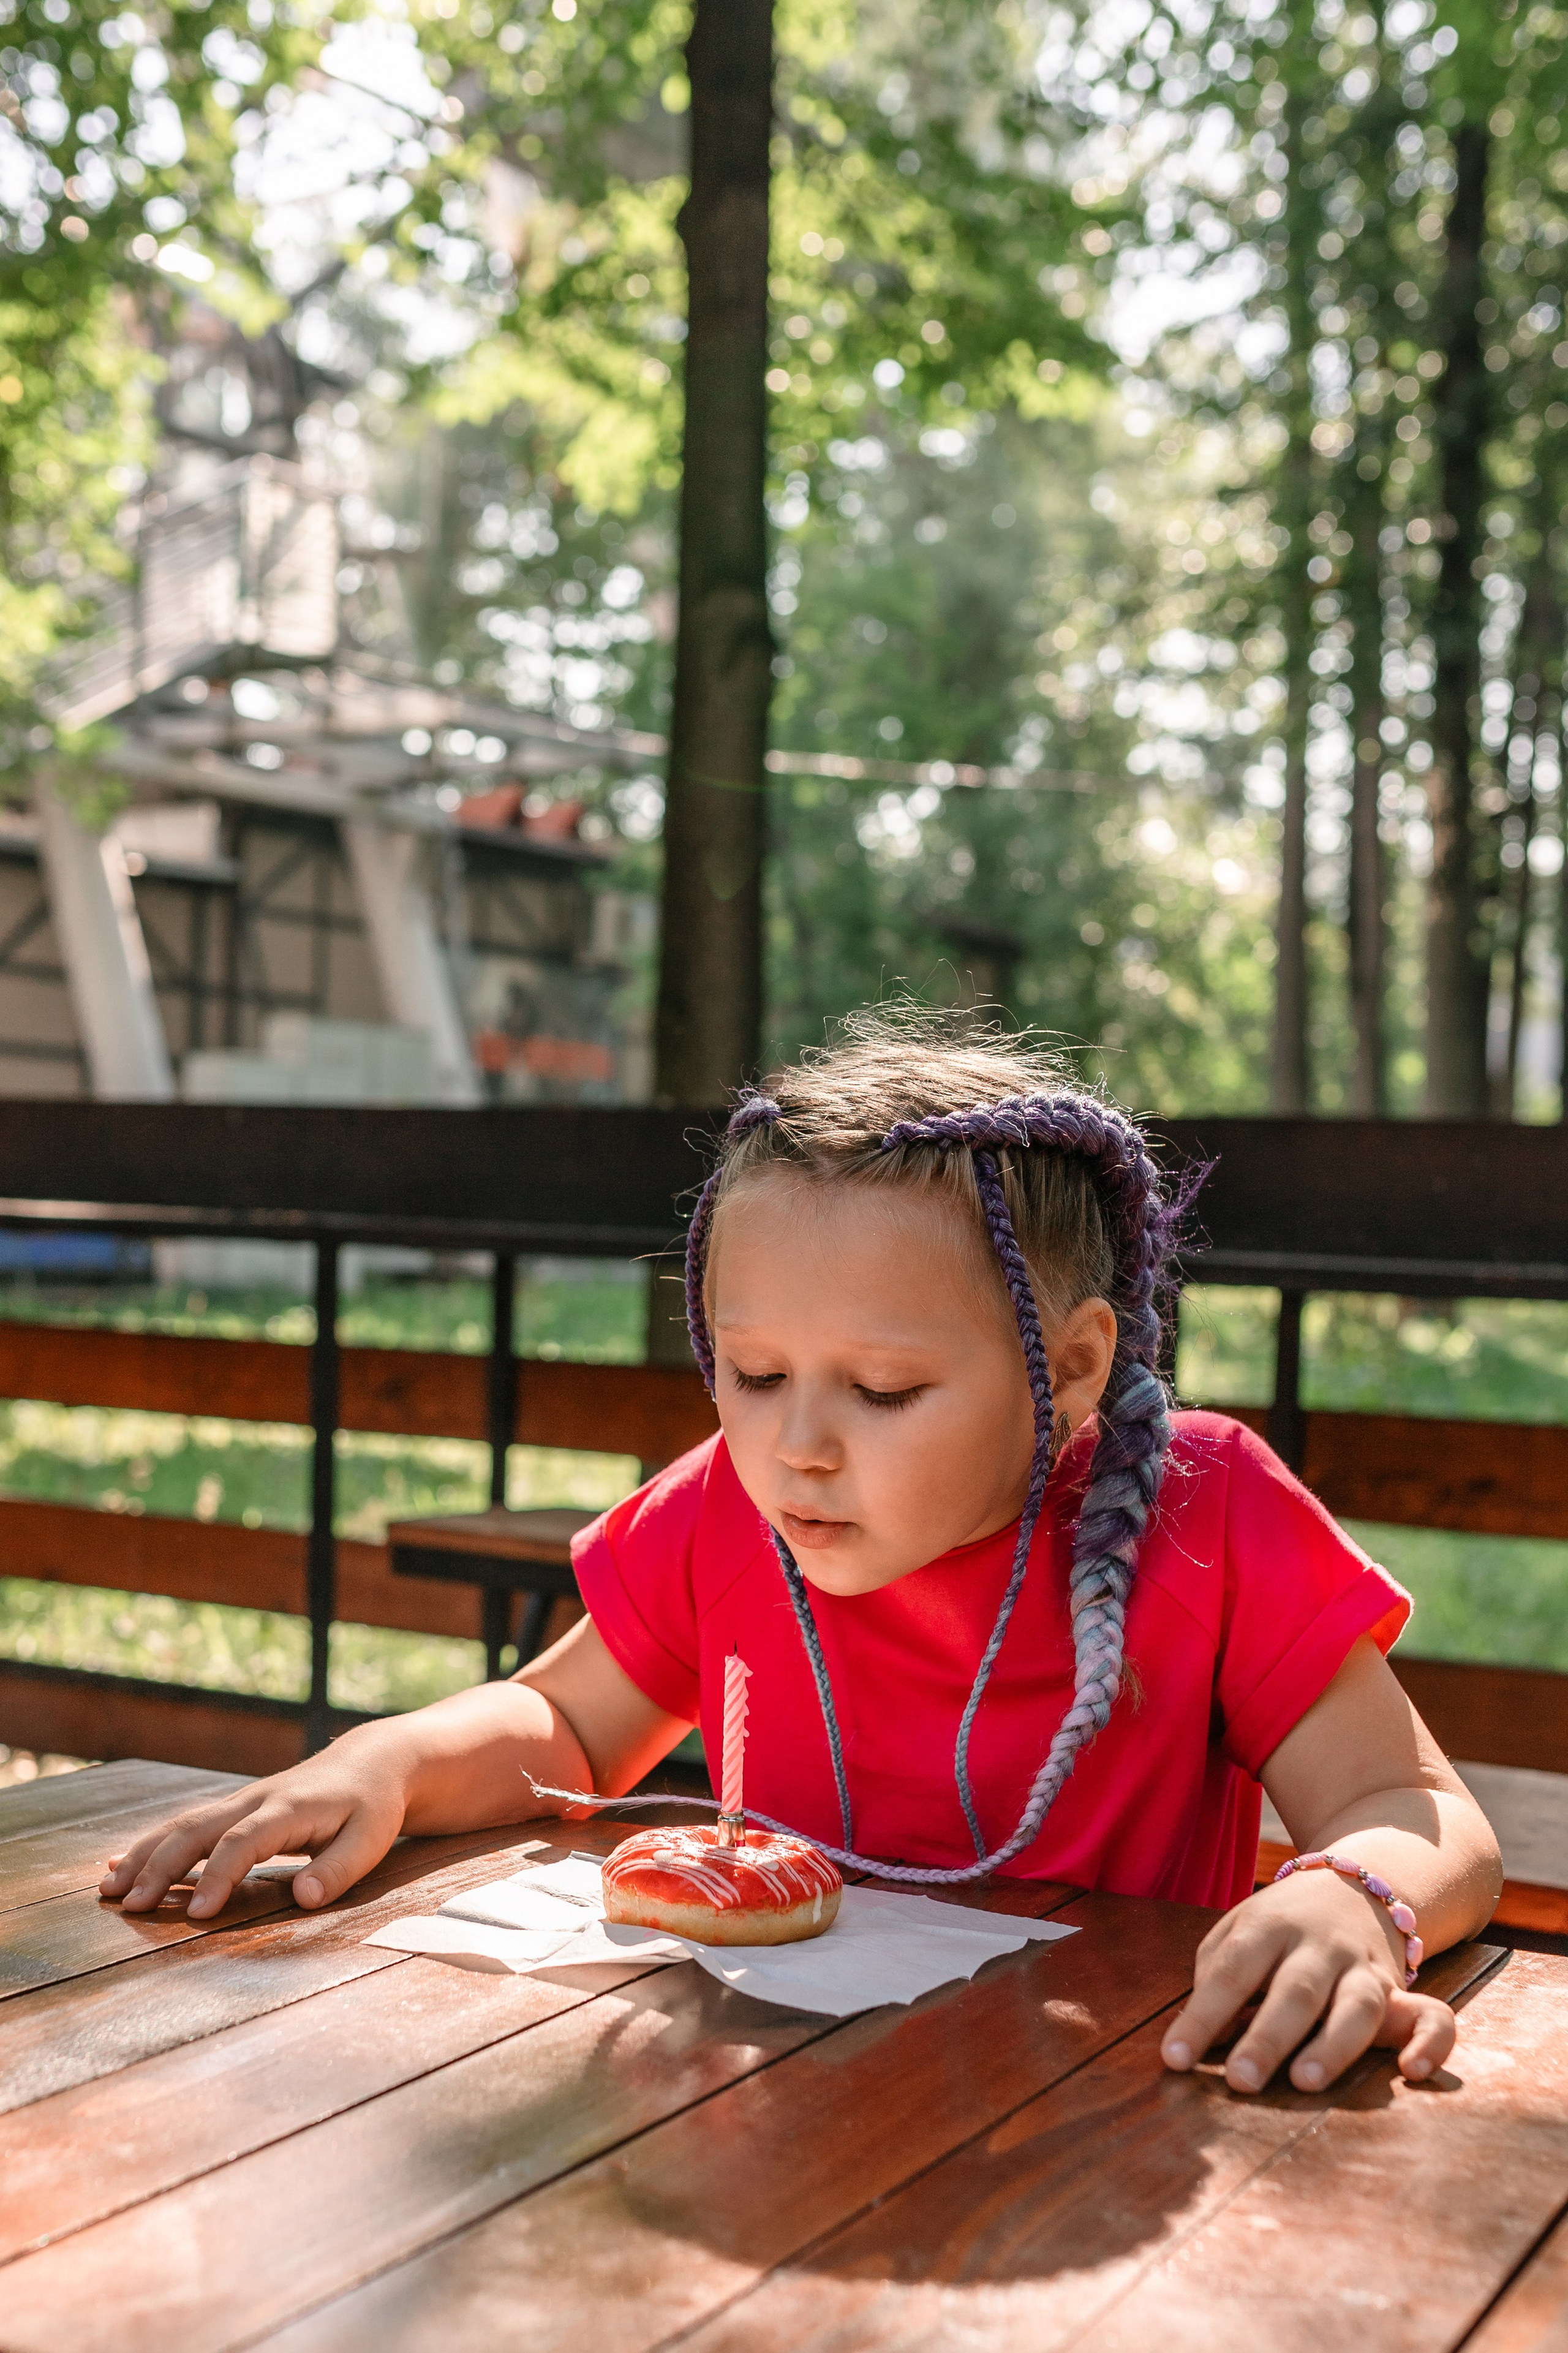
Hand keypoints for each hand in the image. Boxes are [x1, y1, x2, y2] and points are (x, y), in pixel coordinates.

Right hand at [98, 1722, 419, 1919]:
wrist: (371, 1762)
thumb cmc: (371, 1806)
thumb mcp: (371, 1839)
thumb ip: (339, 1869)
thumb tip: (305, 1898)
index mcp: (289, 1807)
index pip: (245, 1841)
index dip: (219, 1876)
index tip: (198, 1915)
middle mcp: (256, 1799)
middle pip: (198, 1829)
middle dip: (160, 1866)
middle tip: (130, 1906)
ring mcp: (241, 1801)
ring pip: (183, 1824)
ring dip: (145, 1855)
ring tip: (108, 1889)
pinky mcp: (234, 1809)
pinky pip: (186, 1824)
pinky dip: (151, 1844)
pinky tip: (118, 1865)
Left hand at [1160, 1869, 1455, 2093]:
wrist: (1355, 1883)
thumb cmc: (1279, 1927)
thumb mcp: (1239, 1931)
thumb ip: (1218, 1975)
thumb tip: (1199, 2036)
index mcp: (1269, 1926)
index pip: (1232, 1971)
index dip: (1202, 2016)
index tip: (1174, 2059)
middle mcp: (1320, 1946)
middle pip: (1295, 1990)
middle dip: (1267, 2037)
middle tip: (1239, 2081)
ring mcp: (1365, 1968)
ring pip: (1357, 2006)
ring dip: (1333, 2046)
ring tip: (1305, 2082)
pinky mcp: (1404, 1993)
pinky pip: (1433, 2016)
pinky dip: (1432, 2044)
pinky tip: (1415, 2072)